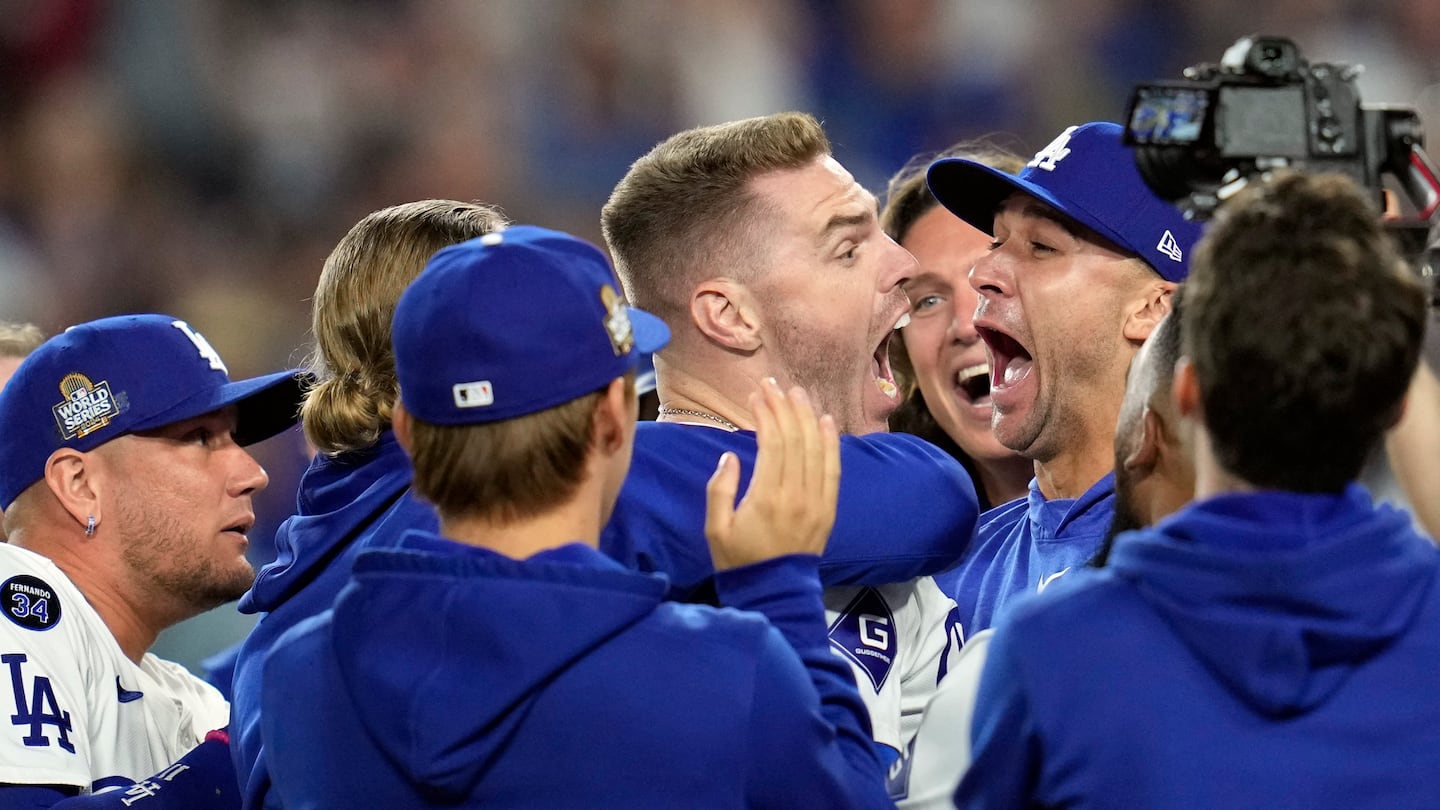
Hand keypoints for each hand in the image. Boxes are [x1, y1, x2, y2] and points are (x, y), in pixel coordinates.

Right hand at [704, 378, 840, 570]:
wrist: (774, 593)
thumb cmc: (739, 561)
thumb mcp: (715, 529)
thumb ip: (720, 489)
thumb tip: (730, 455)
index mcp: (766, 497)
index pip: (772, 443)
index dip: (766, 414)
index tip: (757, 395)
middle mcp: (796, 495)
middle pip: (795, 439)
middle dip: (784, 407)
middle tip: (775, 385)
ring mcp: (817, 502)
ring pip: (816, 449)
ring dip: (807, 417)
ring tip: (798, 394)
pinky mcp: (828, 509)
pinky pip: (834, 469)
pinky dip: (831, 443)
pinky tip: (825, 421)